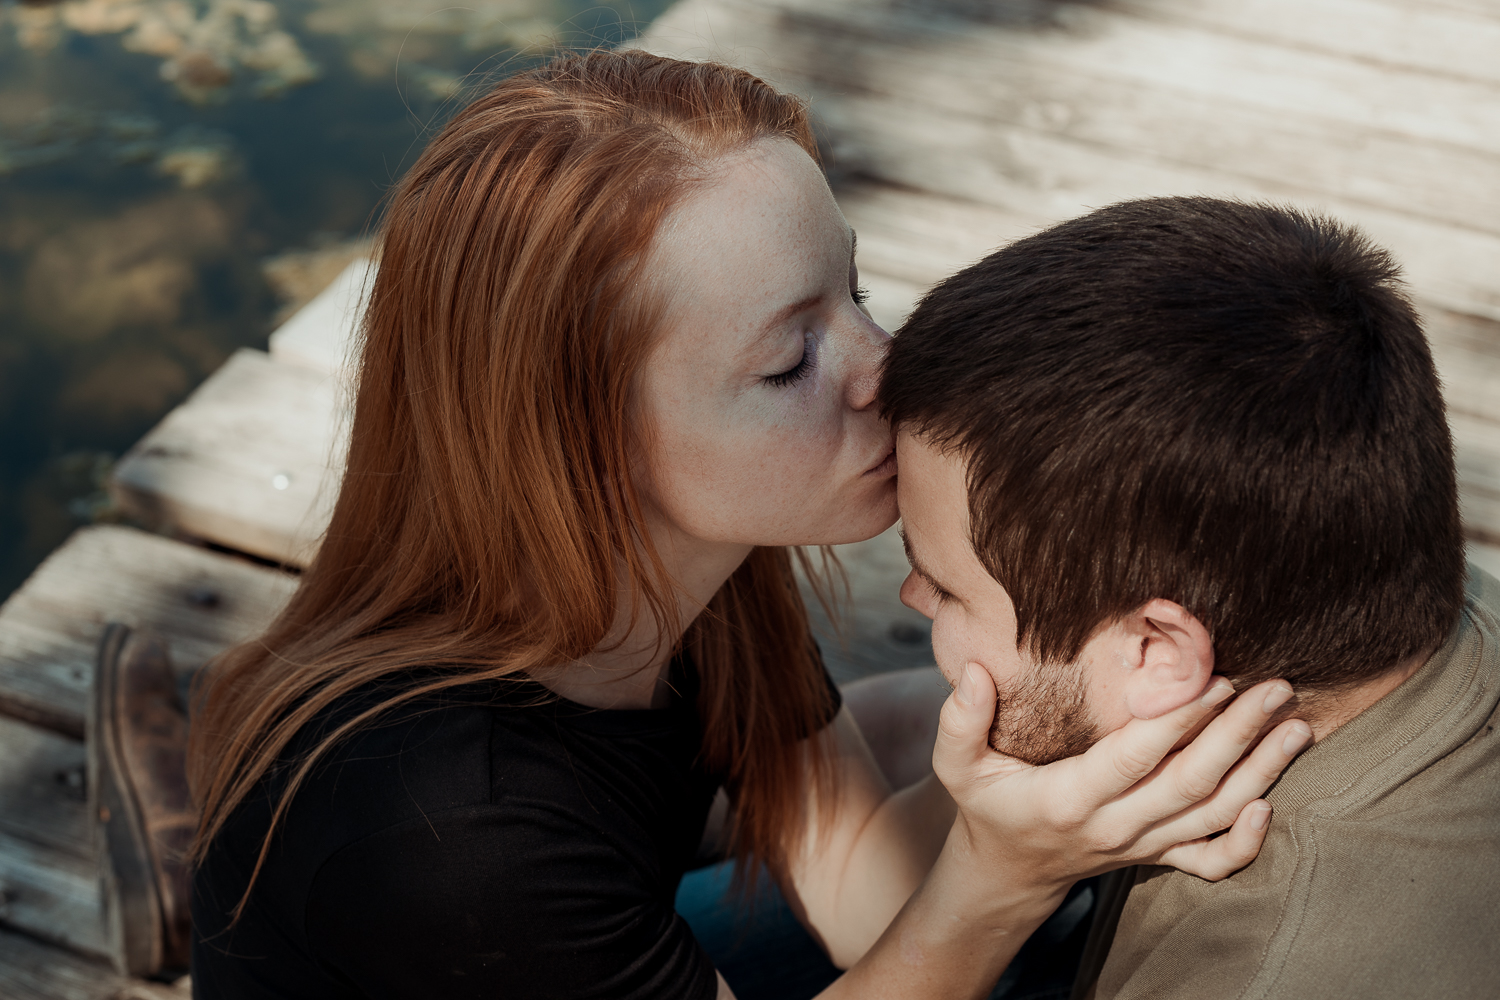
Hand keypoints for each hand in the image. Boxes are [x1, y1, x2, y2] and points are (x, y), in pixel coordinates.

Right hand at [933, 666, 1310, 891]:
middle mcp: (1113, 827)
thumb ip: (959, 720)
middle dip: (1238, 735)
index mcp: (1068, 799)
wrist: (1009, 869)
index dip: (1175, 721)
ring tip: (1296, 727)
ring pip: (1214, 816)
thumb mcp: (957, 766)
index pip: (1131, 759)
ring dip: (1260, 772)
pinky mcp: (1158, 857)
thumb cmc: (988, 804)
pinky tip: (1271, 801)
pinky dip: (1247, 842)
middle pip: (1189, 784)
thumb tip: (974, 671)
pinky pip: (1212, 861)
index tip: (1211, 679)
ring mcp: (1141, 846)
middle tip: (1275, 688)